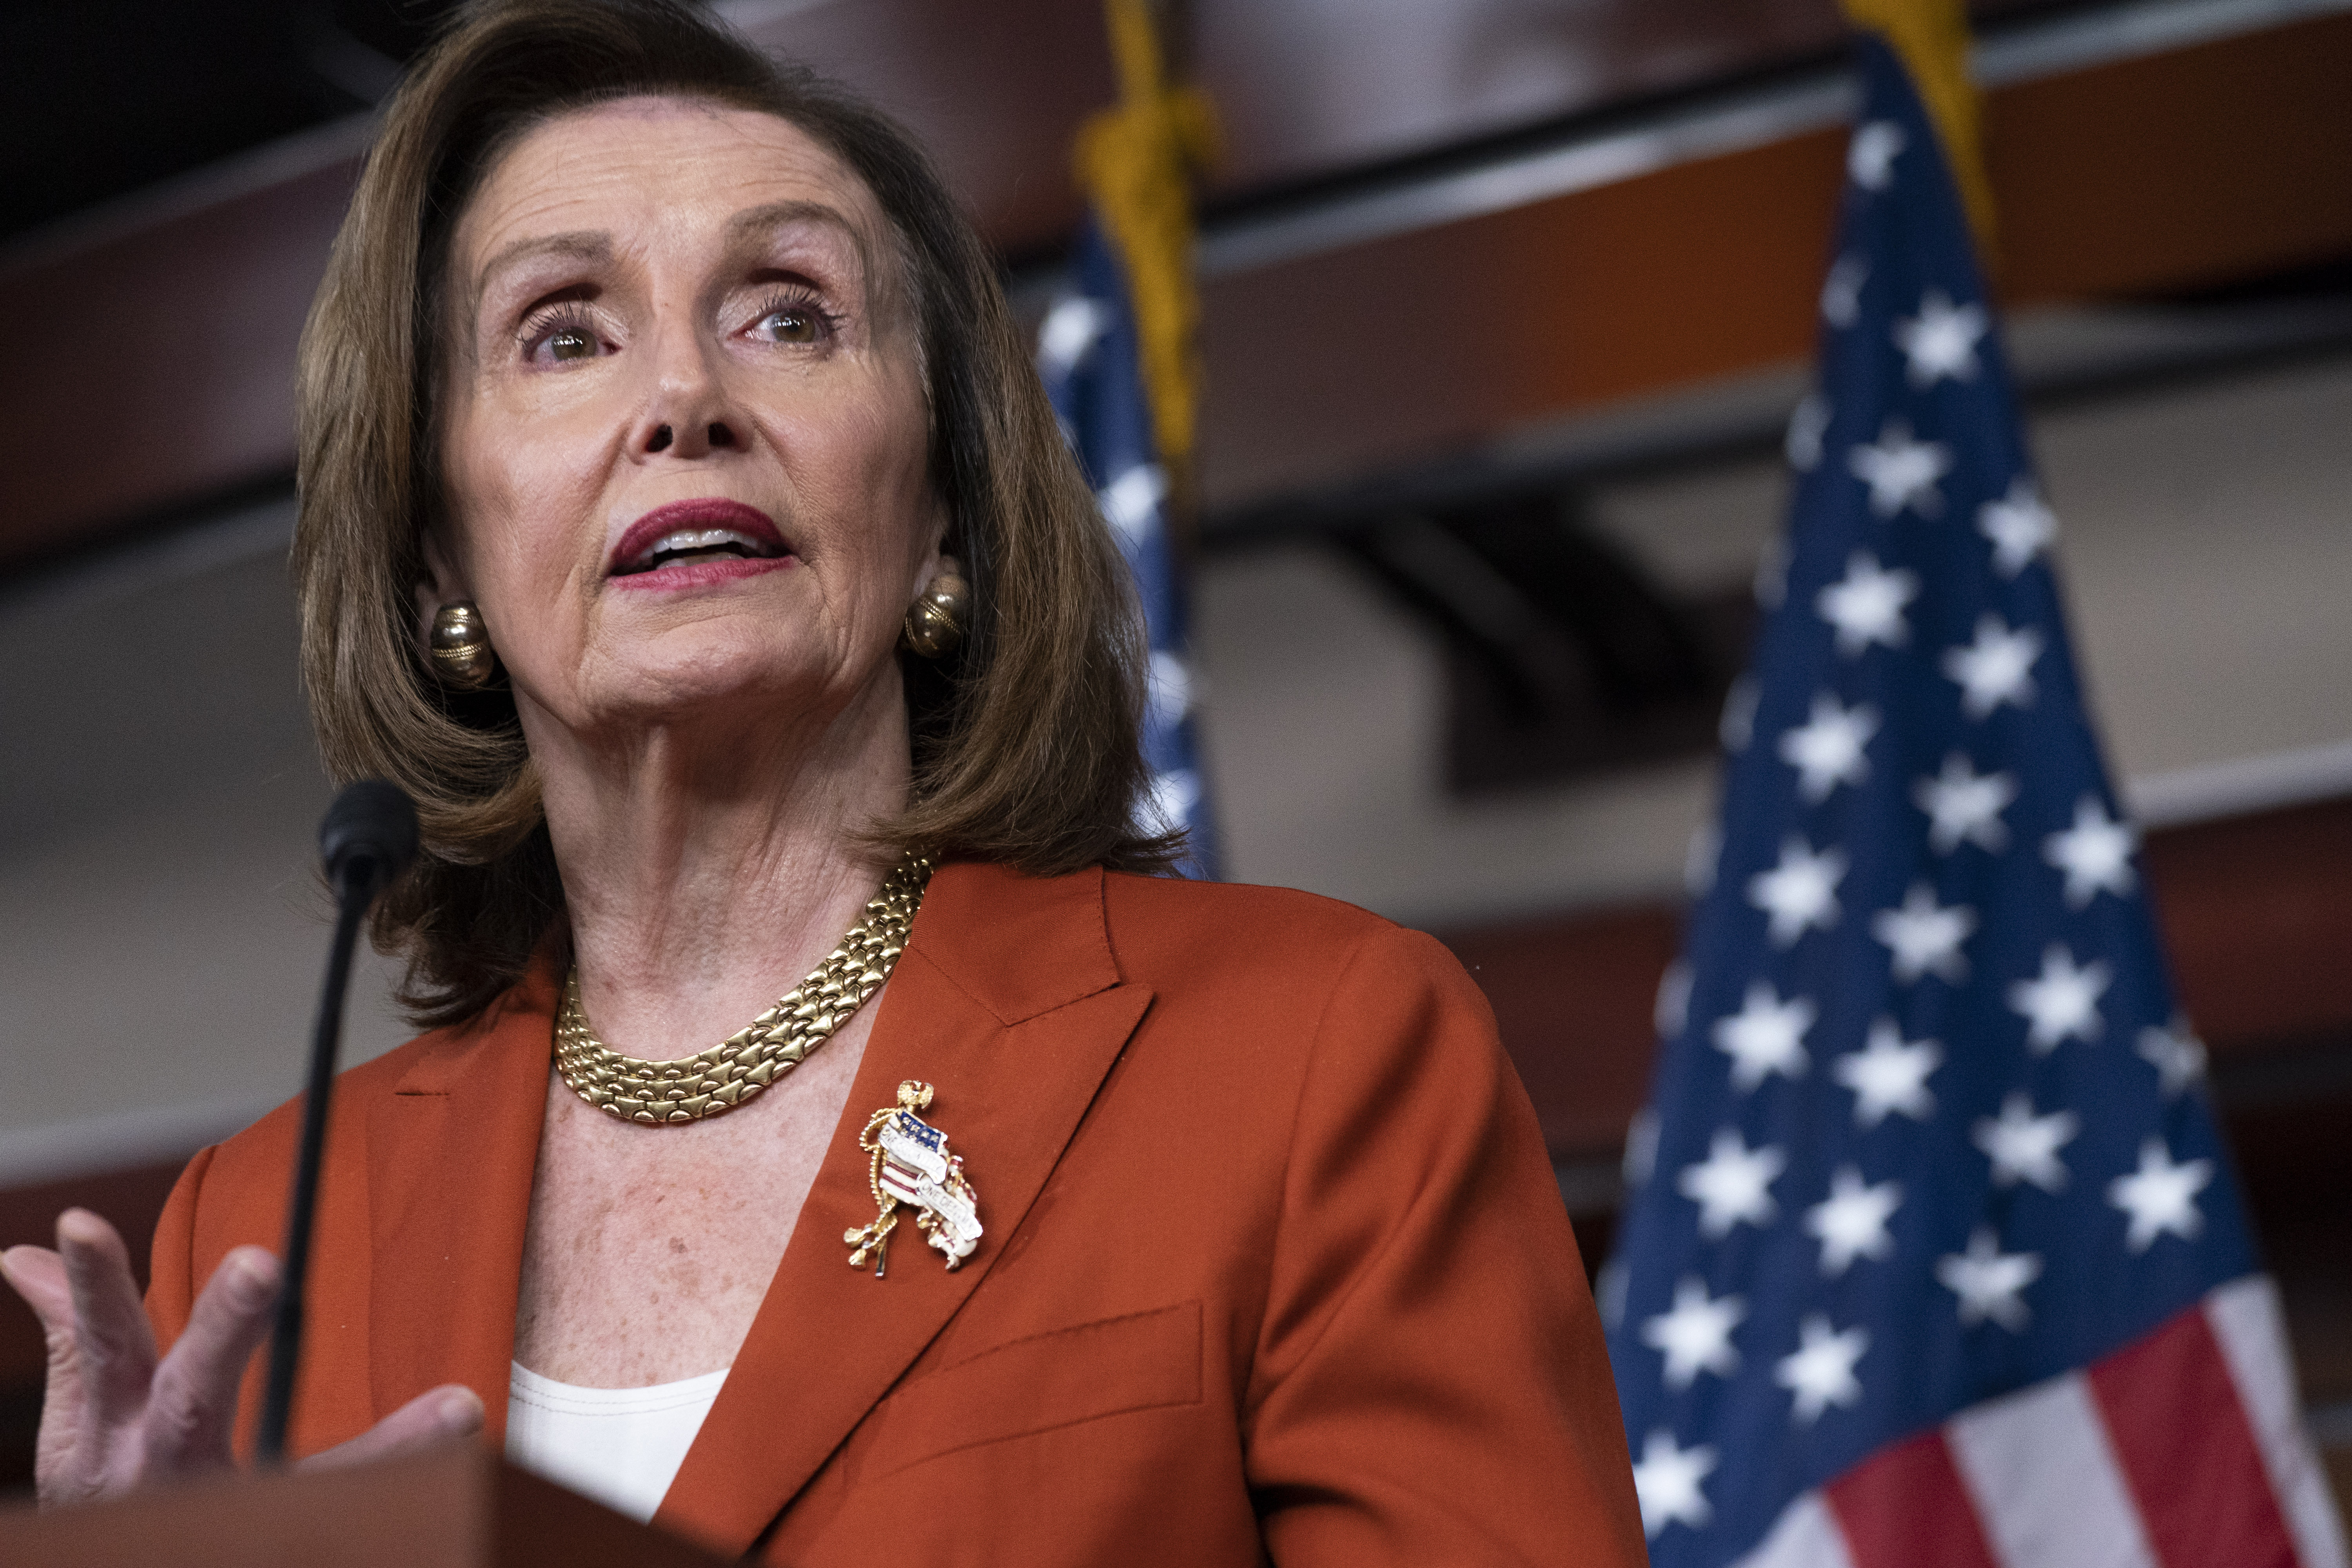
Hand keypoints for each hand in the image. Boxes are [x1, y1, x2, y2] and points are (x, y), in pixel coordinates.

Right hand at [0, 1208, 483, 1508]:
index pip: (101, 1349)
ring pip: (298, 1489)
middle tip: (257, 1264)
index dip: (90, 1288)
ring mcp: (213, 1516)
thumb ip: (79, 1345)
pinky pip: (347, 1511)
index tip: (75, 1224)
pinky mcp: (269, 1542)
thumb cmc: (115, 1497)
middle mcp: (156, 1478)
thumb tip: (27, 1259)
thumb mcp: (83, 1433)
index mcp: (106, 1441)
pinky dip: (411, 1478)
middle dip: (222, 1334)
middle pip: (191, 1403)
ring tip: (460, 1407)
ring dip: (384, 1453)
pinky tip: (467, 1437)